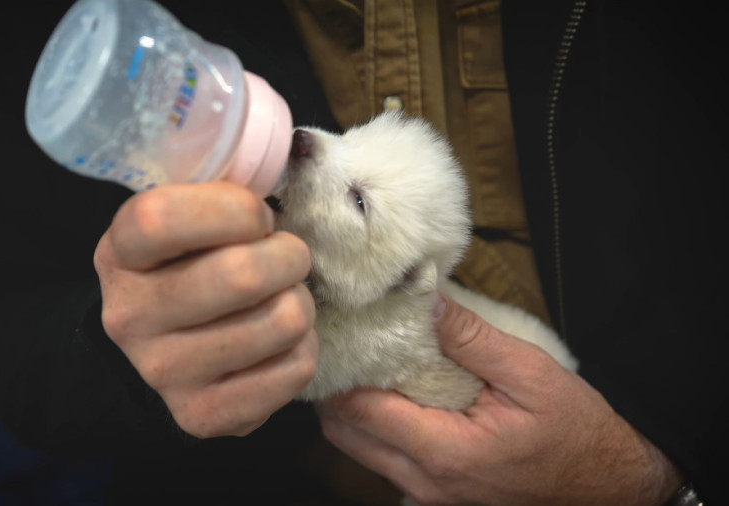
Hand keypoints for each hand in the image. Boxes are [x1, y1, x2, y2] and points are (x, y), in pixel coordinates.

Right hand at [94, 182, 317, 437]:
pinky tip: (279, 341)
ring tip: (282, 297)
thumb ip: (215, 194)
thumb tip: (289, 172)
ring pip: (281, 321)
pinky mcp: (204, 416)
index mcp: (120, 255)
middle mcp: (130, 317)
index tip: (254, 216)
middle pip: (243, 274)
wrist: (153, 354)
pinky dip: (303, 346)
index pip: (165, 218)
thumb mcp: (179, 223)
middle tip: (285, 256)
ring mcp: (164, 373)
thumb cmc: (184, 269)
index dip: (233, 209)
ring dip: (300, 301)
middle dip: (288, 254)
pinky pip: (295, 368)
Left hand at [316, 294, 682, 504]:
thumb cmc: (575, 430)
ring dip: (353, 409)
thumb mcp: (530, 373)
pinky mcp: (434, 496)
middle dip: (336, 389)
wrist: (608, 484)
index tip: (340, 334)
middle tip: (347, 346)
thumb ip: (471, 338)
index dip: (341, 372)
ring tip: (367, 365)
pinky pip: (383, 462)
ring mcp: (427, 495)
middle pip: (346, 435)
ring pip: (359, 451)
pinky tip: (393, 398)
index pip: (359, 411)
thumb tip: (423, 299)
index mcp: (445, 451)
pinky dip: (374, 430)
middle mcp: (425, 482)